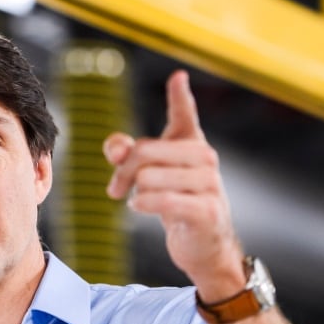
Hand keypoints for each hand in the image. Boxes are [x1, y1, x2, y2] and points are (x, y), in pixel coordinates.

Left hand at [103, 70, 243, 300]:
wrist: (206, 247)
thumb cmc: (178, 206)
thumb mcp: (151, 178)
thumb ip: (128, 156)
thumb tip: (114, 146)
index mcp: (192, 144)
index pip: (186, 113)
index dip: (180, 95)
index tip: (177, 77)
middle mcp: (205, 158)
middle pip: (144, 151)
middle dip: (122, 171)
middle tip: (114, 189)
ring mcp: (209, 183)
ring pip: (149, 176)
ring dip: (134, 192)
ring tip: (137, 200)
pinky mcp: (206, 210)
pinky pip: (163, 200)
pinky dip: (143, 204)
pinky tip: (139, 206)